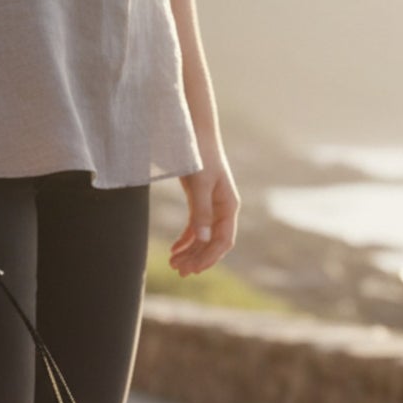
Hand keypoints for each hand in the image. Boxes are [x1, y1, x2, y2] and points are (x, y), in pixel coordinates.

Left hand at [167, 147, 239, 276]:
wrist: (193, 132)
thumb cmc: (199, 155)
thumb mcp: (200, 184)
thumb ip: (201, 212)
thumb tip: (204, 240)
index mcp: (228, 206)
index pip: (224, 241)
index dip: (209, 258)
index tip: (192, 270)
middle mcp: (223, 209)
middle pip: (213, 243)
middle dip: (197, 258)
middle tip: (177, 270)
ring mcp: (211, 206)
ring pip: (203, 237)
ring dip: (190, 252)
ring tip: (173, 264)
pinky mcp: (199, 201)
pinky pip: (195, 227)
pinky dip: (185, 240)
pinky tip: (174, 250)